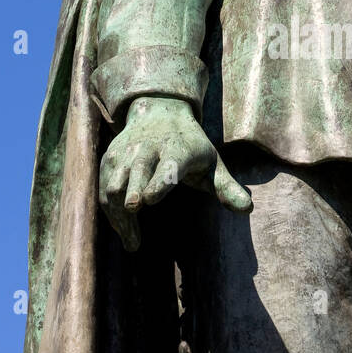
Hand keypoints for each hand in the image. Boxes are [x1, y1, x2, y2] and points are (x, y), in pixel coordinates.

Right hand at [99, 96, 251, 251]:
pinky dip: (109, 210)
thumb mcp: (212, 162)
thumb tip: (247, 209)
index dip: (156, 183)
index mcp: (177, 150)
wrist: (160, 110)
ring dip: (118, 216)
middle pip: (134, 178)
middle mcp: (149, 148)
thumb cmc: (191, 145)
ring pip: (114, 185)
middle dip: (130, 205)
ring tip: (131, 240)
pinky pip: (104, 186)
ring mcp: (127, 151)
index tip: (146, 202)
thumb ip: (227, 187)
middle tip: (134, 241)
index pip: (166, 168)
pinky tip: (121, 229)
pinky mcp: (111, 156)